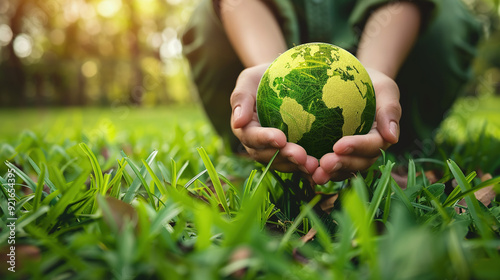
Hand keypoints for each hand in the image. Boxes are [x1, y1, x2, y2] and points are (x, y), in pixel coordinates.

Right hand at [230, 64, 318, 174]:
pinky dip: (307, 169)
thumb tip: (238, 122)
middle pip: (266, 155)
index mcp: (244, 128)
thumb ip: (241, 98)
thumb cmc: (263, 76)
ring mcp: (272, 150)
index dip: (265, 140)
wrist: (281, 80)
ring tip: (314, 167)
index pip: (251, 137)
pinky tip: (321, 170)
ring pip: (281, 164)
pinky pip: (296, 164)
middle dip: (283, 157)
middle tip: (302, 157)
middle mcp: (256, 144)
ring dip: (296, 167)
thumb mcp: (249, 80)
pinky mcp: (289, 153)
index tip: (281, 138)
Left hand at [312, 68, 400, 183]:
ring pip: (344, 170)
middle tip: (324, 164)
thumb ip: (390, 110)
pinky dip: (318, 170)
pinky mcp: (336, 155)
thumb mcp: (385, 89)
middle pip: (358, 163)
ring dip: (330, 173)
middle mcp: (368, 151)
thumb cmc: (371, 83)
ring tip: (314, 172)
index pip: (372, 146)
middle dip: (342, 165)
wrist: (355, 84)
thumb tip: (392, 138)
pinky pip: (329, 167)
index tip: (338, 146)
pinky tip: (305, 170)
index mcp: (381, 136)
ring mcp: (352, 155)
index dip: (356, 148)